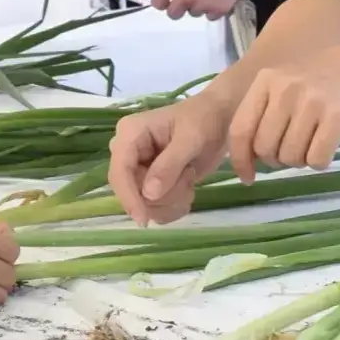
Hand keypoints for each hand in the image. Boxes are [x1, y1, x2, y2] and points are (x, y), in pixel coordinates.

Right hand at [108, 90, 230, 225]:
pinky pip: (154, 208)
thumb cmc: (204, 120)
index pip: (119, 170)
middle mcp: (128, 151)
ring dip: (172, 200)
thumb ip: (169, 165)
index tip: (144, 219)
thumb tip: (148, 194)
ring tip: (190, 178)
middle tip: (188, 179)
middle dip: (162, 195)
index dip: (129, 196)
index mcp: (130, 133)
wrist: (219, 119)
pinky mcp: (149, 182)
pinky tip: (188, 187)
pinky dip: (174, 205)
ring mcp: (138, 168)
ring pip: (144, 203)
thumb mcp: (190, 139)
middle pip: (131, 191)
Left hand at [227, 42, 339, 183]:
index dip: (240, 159)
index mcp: (266, 81)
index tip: (248, 177)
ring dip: (302, 159)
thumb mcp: (288, 83)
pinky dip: (321, 161)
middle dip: (278, 160)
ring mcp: (311, 101)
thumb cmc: (329, 76)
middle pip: (265, 149)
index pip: (240, 129)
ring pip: (290, 157)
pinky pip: (316, 159)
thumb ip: (266, 111)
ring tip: (316, 140)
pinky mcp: (337, 116)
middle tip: (296, 148)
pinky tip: (330, 144)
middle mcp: (284, 89)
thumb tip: (247, 157)